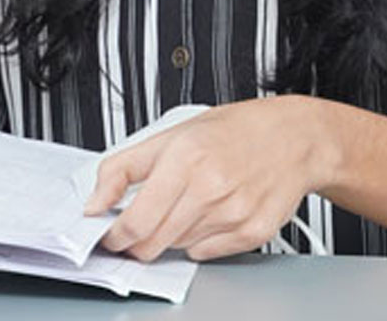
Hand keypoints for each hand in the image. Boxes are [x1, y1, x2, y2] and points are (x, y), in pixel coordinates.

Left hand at [85, 95, 333, 261]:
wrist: (292, 138)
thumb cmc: (232, 132)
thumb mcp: (169, 135)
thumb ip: (122, 169)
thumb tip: (94, 202)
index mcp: (185, 159)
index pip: (136, 220)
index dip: (115, 236)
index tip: (109, 236)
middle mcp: (211, 188)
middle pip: (154, 242)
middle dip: (136, 242)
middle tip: (137, 228)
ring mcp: (234, 213)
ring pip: (178, 248)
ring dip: (170, 235)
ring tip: (185, 205)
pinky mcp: (253, 232)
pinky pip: (207, 254)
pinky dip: (198, 242)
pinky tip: (208, 215)